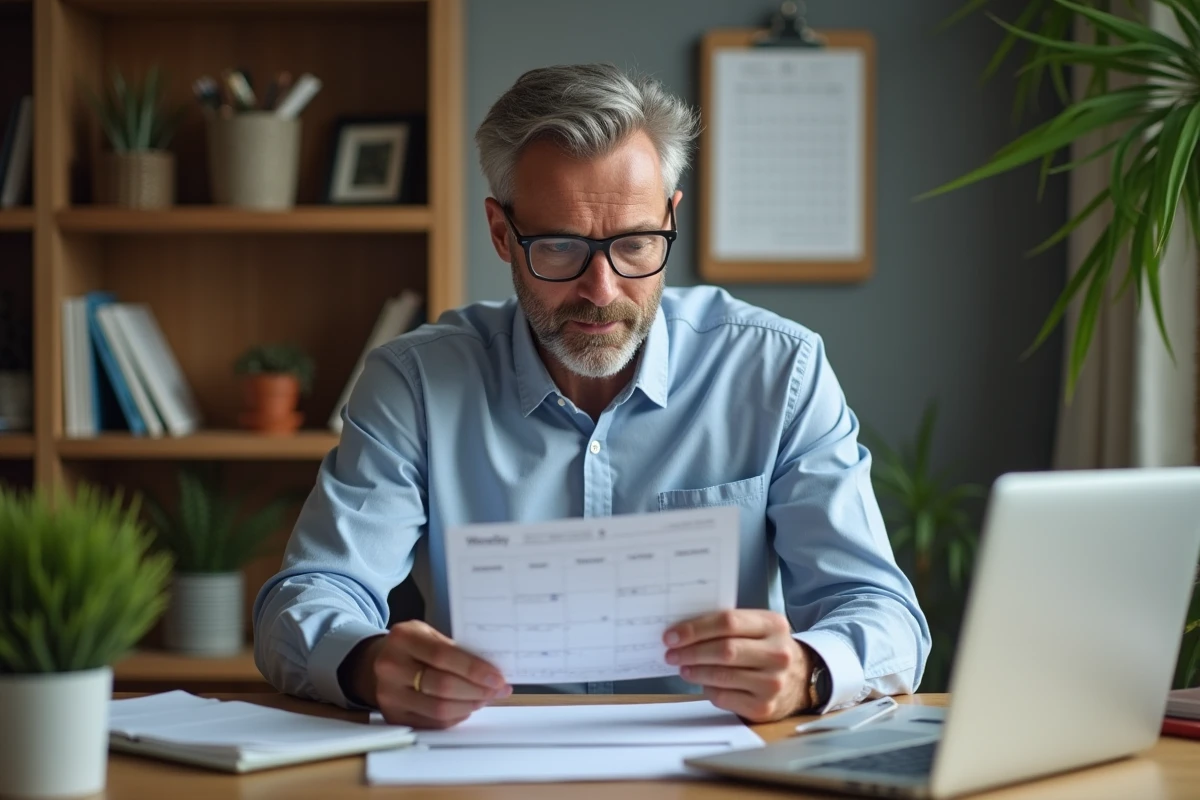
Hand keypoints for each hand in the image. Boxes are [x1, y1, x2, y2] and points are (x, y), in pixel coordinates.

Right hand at [352, 620, 510, 728]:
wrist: (378, 662)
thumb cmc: (412, 646)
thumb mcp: (428, 633)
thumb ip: (455, 648)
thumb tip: (491, 670)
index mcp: (403, 638)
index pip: (443, 656)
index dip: (474, 669)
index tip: (497, 677)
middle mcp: (390, 667)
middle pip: (442, 686)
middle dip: (477, 690)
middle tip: (498, 690)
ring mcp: (389, 695)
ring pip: (439, 709)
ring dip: (470, 705)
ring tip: (485, 698)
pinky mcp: (393, 716)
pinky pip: (433, 723)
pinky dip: (456, 717)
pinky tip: (467, 707)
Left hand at [664, 610, 811, 722]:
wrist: (800, 679)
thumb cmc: (768, 648)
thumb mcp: (758, 628)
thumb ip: (728, 625)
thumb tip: (684, 631)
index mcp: (773, 625)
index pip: (728, 622)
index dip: (695, 629)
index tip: (672, 635)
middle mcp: (777, 654)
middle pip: (724, 650)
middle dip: (691, 651)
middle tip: (671, 652)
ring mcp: (773, 683)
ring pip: (722, 676)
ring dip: (695, 671)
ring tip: (683, 667)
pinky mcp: (764, 707)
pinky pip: (724, 697)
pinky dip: (708, 689)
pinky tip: (704, 683)